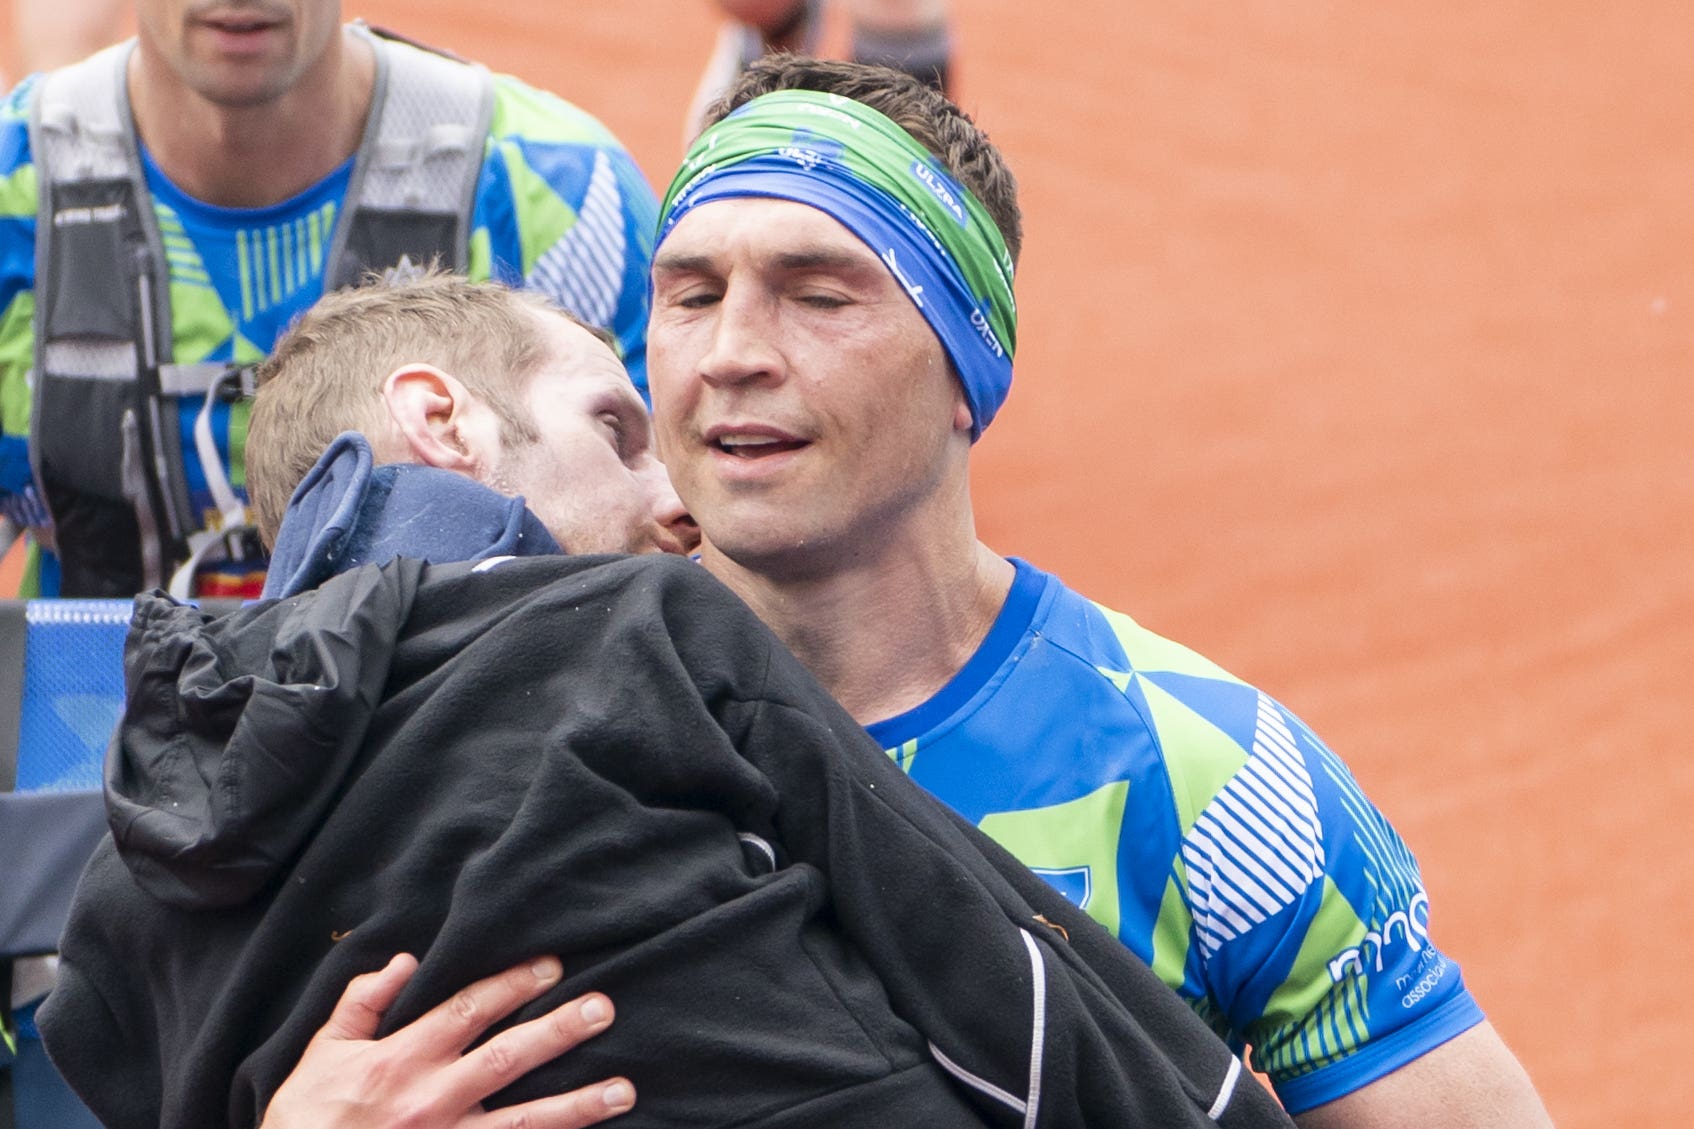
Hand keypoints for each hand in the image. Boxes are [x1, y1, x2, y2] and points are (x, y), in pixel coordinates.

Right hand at [260, 953, 634, 1128]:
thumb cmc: (304, 1122)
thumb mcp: (321, 1054)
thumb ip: (362, 1003)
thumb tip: (406, 961)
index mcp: (401, 1060)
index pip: (468, 1011)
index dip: (513, 985)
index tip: (552, 967)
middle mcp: (431, 1100)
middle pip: (508, 1058)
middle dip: (559, 1031)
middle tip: (605, 1008)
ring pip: (524, 1122)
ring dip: (577, 1106)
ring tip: (624, 1090)